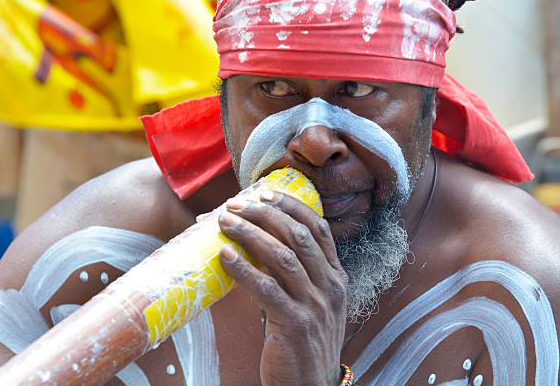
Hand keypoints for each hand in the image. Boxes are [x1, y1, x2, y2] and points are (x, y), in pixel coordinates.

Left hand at [218, 190, 347, 385]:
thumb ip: (291, 273)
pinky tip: (226, 257)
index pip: (318, 229)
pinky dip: (245, 270)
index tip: (264, 193)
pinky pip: (267, 290)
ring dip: (250, 235)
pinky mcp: (295, 325)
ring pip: (283, 257)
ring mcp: (316, 306)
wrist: (311, 385)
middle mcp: (330, 287)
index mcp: (335, 277)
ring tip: (224, 223)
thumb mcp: (309, 301)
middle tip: (235, 205)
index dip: (291, 206)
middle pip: (298, 236)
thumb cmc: (303, 339)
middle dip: (264, 215)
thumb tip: (252, 242)